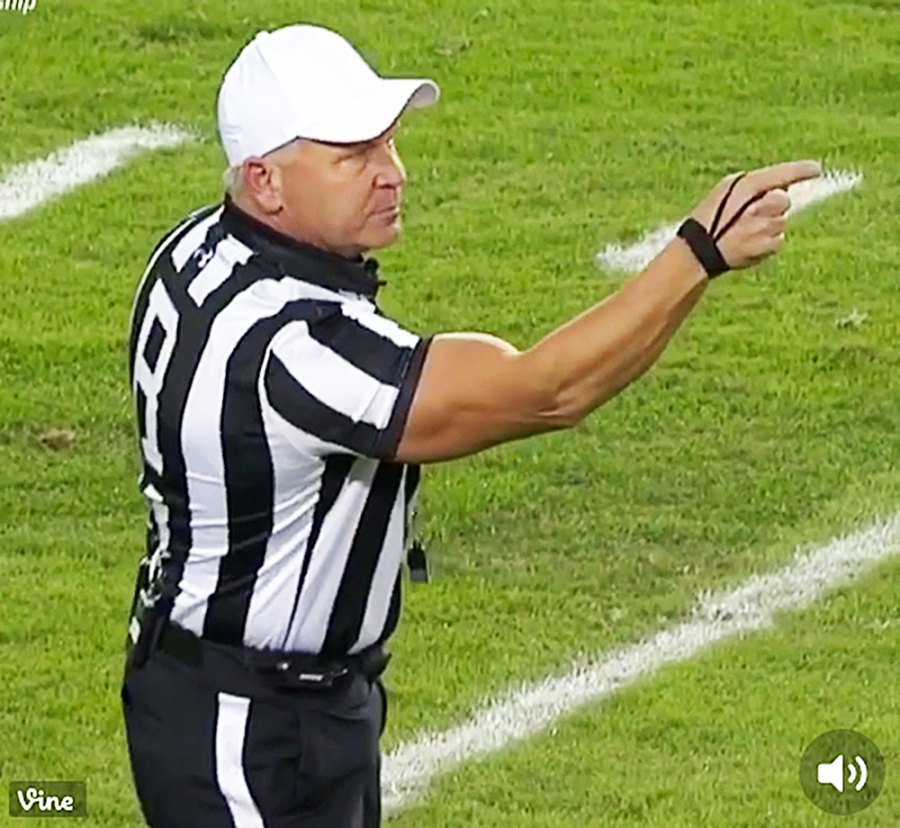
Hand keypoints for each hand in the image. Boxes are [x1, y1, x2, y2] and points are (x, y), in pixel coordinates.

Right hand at [689, 160, 821, 270]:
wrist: (699, 252)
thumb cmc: (710, 220)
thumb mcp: (725, 191)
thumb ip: (753, 185)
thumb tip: (783, 187)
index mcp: (746, 187)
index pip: (782, 175)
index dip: (801, 171)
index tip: (816, 170)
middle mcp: (758, 205)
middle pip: (783, 201)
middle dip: (774, 207)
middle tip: (752, 216)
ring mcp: (763, 227)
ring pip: (780, 222)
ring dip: (768, 227)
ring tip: (745, 233)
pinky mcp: (766, 247)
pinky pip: (778, 241)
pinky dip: (766, 243)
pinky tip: (749, 244)